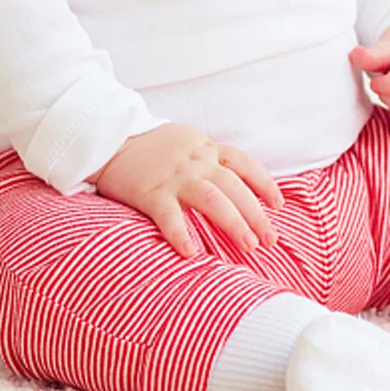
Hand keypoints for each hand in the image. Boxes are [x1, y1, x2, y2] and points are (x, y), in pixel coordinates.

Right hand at [91, 122, 283, 259]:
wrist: (111, 137)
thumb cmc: (152, 145)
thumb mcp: (188, 140)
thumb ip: (209, 157)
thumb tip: (232, 181)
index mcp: (207, 149)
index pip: (245, 164)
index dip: (264, 184)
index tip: (278, 205)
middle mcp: (197, 162)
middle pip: (235, 188)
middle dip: (256, 214)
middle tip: (270, 240)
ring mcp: (175, 177)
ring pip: (213, 199)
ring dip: (234, 223)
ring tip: (248, 246)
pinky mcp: (150, 193)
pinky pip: (169, 216)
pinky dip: (181, 234)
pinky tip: (192, 253)